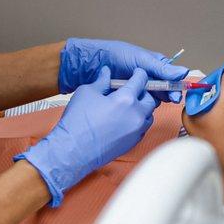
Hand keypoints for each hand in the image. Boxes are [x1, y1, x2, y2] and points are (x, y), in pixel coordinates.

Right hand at [15, 66, 155, 206]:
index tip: (137, 73)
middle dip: (143, 92)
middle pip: (150, 98)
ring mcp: (136, 130)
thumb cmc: (78, 121)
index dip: (139, 74)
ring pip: (149, 114)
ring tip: (128, 106)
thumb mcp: (87, 92)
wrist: (73, 150)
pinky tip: (125, 120)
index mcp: (126, 99)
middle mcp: (136, 114)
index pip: (141, 80)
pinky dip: (138, 121)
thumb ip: (101, 81)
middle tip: (132, 90)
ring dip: (142, 108)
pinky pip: (143, 128)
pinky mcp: (133, 142)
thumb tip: (107, 72)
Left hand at [58, 38, 188, 102]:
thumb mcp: (140, 59)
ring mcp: (136, 90)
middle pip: (163, 91)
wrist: (88, 64)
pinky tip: (138, 109)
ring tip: (150, 102)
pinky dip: (139, 107)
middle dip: (165, 96)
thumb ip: (161, 68)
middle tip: (166, 101)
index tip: (175, 95)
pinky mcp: (126, 100)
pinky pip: (137, 106)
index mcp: (154, 66)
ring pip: (151, 100)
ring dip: (152, 101)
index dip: (174, 87)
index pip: (170, 78)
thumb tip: (185, 72)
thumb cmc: (115, 55)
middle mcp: (148, 78)